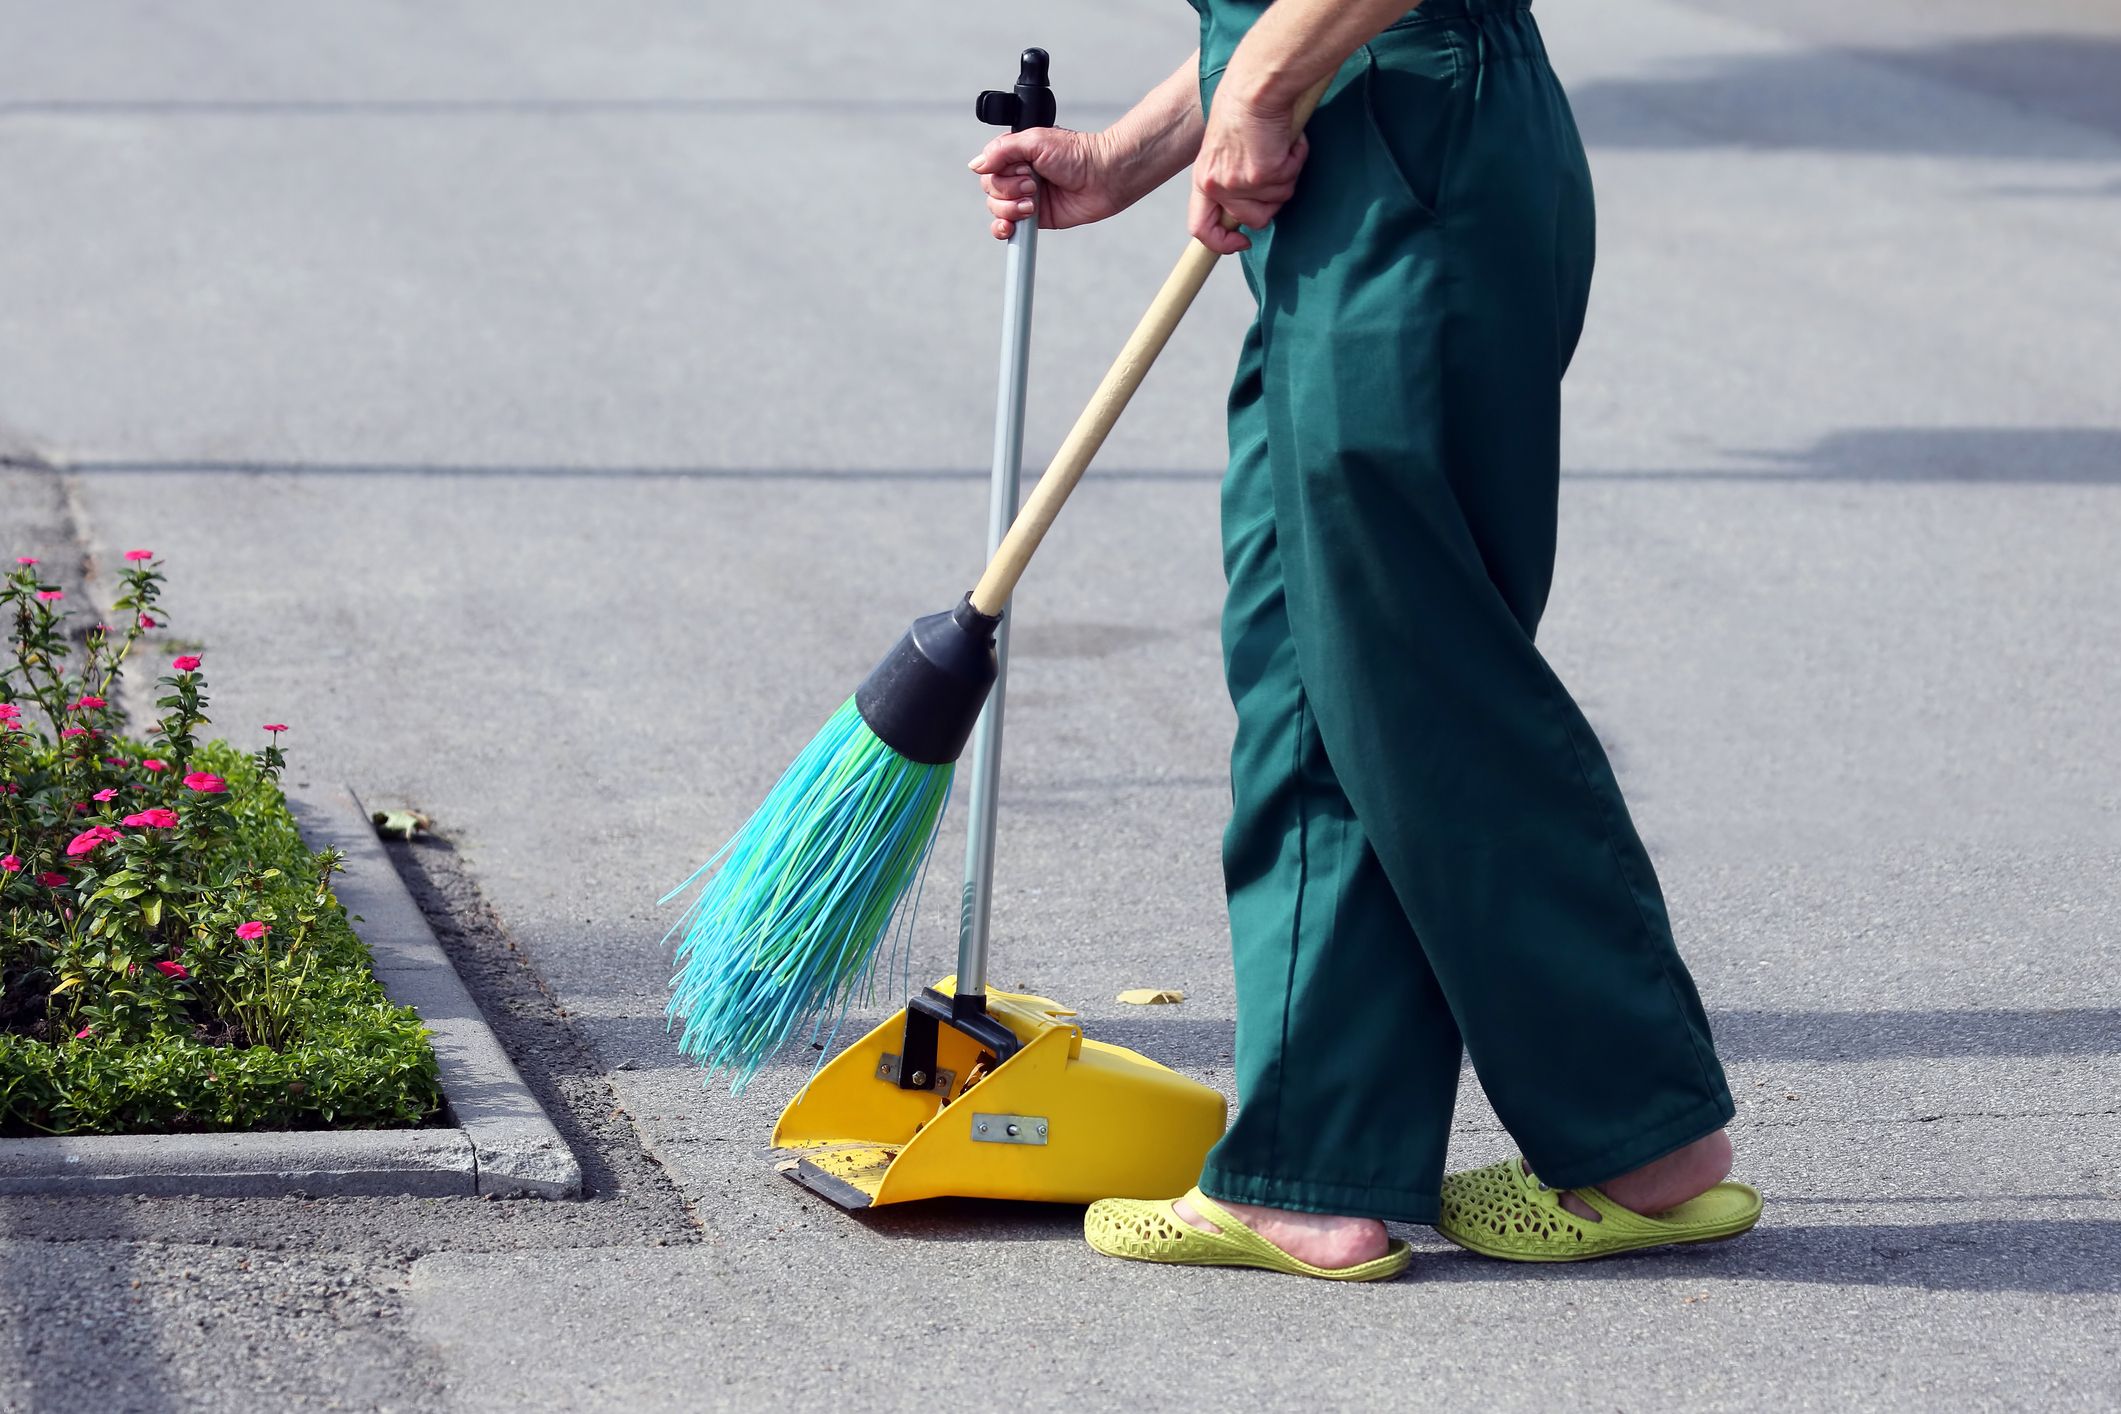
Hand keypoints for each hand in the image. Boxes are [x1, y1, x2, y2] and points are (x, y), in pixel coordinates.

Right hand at [969, 128, 1127, 240]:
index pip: (988, 167)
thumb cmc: (1077, 154)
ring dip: (1011, 208)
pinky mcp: (1036, 219)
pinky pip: (1009, 228)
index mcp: (1016, 155)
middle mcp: (1019, 175)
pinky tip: (1010, 227)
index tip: (1022, 168)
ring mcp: (1026, 198)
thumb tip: (975, 165)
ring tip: (1034, 202)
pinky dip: (1004, 229)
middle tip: (1034, 184)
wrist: (1103, 177)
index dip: (1000, 172)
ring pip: (997, 208)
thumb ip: (1002, 150)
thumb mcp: (1035, 141)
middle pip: (991, 189)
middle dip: (1009, 190)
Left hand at [1189, 88, 1308, 254]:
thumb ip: (1230, 174)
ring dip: (1287, 175)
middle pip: (1253, 219)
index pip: (1201, 229)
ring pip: (1278, 200)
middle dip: (1272, 199)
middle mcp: (1217, 185)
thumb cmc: (1242, 104)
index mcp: (1203, 178)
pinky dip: (1296, 157)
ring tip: (1278, 144)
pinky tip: (1287, 137)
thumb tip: (1251, 195)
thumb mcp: (1224, 147)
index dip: (1221, 243)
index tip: (1242, 242)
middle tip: (1277, 169)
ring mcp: (1240, 183)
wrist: (1255, 84)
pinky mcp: (1264, 174)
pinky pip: (1291, 177)